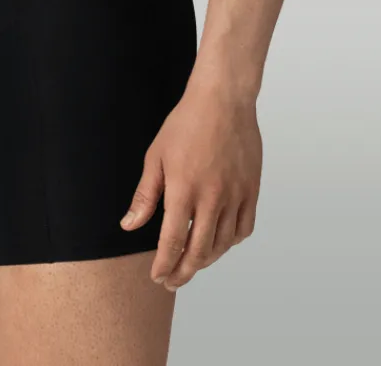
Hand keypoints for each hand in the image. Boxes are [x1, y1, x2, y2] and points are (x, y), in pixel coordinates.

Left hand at [120, 72, 261, 289]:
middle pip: (199, 252)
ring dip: (206, 260)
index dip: (164, 265)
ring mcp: (235, 195)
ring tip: (192, 263)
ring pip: (222, 244)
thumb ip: (145, 196)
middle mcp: (212, 198)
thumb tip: (129, 225)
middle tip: (172, 280)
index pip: (172, 243)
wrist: (223, 100)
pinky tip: (219, 241)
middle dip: (183, 273)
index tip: (157, 276)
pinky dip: (230, 242)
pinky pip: (244, 229)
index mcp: (184, 190)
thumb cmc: (186, 123)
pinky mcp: (251, 190)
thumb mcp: (156, 156)